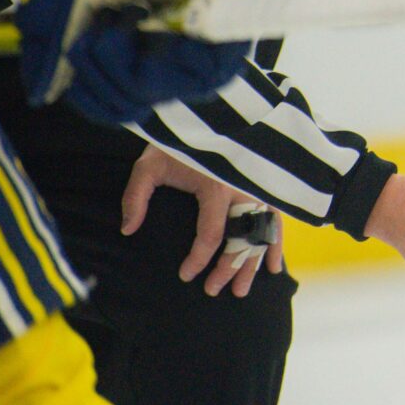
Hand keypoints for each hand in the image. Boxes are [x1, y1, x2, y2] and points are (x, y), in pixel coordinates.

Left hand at [122, 144, 284, 297]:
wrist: (205, 114)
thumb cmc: (175, 141)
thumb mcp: (148, 164)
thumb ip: (135, 197)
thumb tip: (128, 229)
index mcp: (217, 186)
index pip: (211, 234)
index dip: (199, 259)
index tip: (186, 275)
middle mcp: (244, 190)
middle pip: (242, 240)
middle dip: (229, 269)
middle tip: (213, 291)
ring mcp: (259, 188)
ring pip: (262, 234)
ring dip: (254, 263)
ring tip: (242, 290)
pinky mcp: (264, 186)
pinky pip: (275, 220)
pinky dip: (276, 243)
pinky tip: (274, 265)